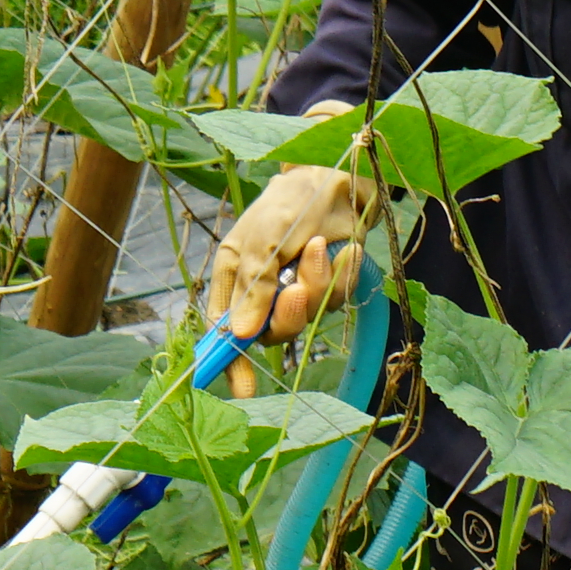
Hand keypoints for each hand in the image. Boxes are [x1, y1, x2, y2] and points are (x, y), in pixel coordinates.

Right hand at [206, 165, 382, 344]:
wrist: (333, 180)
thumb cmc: (287, 204)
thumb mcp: (262, 240)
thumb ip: (253, 286)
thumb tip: (241, 333)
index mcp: (235, 281)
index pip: (227, 331)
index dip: (232, 361)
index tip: (243, 389)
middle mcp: (264, 294)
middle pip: (272, 332)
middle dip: (288, 314)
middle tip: (297, 288)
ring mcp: (297, 293)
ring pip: (307, 317)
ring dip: (317, 284)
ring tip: (318, 247)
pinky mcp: (329, 288)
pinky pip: (336, 300)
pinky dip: (340, 276)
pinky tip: (343, 250)